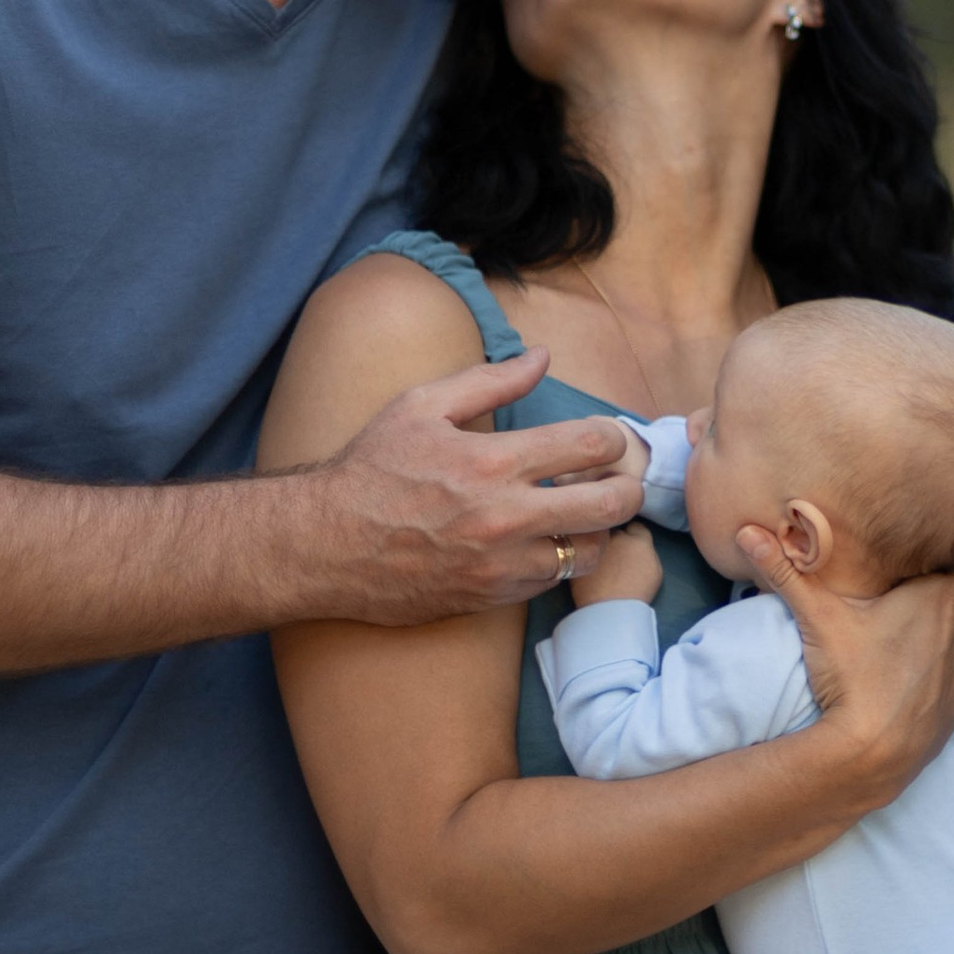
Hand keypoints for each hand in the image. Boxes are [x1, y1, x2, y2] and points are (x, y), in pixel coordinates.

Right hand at [309, 351, 647, 622]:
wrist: (326, 545)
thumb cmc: (371, 469)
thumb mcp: (421, 406)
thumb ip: (489, 380)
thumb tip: (541, 356)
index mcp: (493, 461)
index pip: (593, 444)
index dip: (613, 437)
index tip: (605, 439)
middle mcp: (507, 516)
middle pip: (612, 503)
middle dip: (627, 484)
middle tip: (618, 478)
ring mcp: (503, 563)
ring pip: (593, 550)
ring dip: (599, 528)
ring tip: (584, 512)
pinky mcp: (494, 597)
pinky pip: (555, 581)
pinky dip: (562, 559)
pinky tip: (547, 540)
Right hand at [733, 541, 953, 804]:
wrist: (875, 753)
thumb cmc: (850, 677)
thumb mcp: (818, 617)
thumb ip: (787, 573)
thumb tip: (746, 533)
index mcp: (939, 594)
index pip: (943, 556)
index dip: (921, 555)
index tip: (895, 562)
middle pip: (945, 595)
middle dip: (920, 595)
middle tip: (883, 599)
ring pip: (953, 635)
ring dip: (932, 634)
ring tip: (894, 640)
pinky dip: (936, 672)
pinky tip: (908, 677)